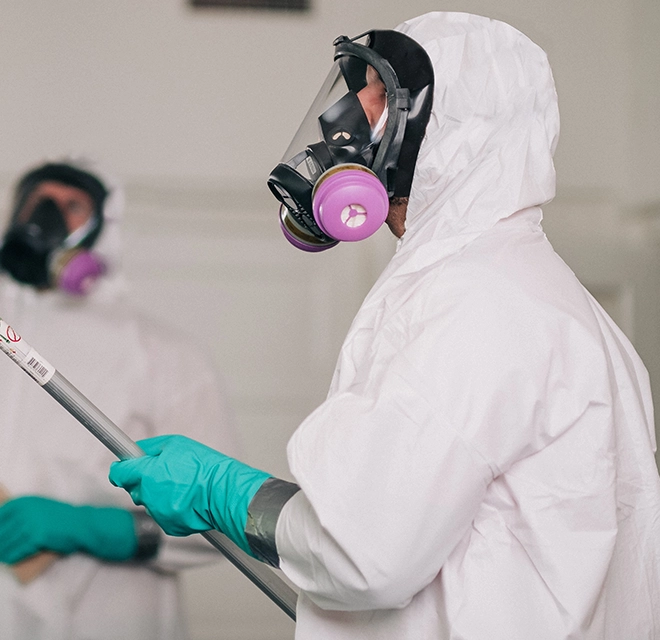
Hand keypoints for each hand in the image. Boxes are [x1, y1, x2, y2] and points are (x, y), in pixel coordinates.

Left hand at [0, 496, 136, 563]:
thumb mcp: (40, 509)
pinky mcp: (37, 536)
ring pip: (6, 543)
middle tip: (0, 550)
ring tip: (2, 556)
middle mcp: (26, 510)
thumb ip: (22, 514)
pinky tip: (10, 560)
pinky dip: (12, 557)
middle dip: (0, 543)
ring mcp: (31, 523)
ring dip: (3, 552)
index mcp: (24, 501)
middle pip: (1, 532)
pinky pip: (17, 551)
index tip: (0, 538)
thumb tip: (1, 530)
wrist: (82, 525)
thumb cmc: (61, 519)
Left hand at [109, 435, 270, 555]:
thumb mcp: (176, 444)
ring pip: (148, 502)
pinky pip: (162, 514)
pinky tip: (186, 498)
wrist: (224, 492)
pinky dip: (169, 507)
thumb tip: (134, 452)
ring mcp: (158, 513)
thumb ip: (149, 448)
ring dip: (157, 494)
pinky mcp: (168, 526)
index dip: (120, 469)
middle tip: (163, 472)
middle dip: (143, 481)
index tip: (122, 467)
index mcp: (147, 473)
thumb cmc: (204, 467)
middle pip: (133, 489)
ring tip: (181, 485)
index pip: (119, 473)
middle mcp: (148, 496)